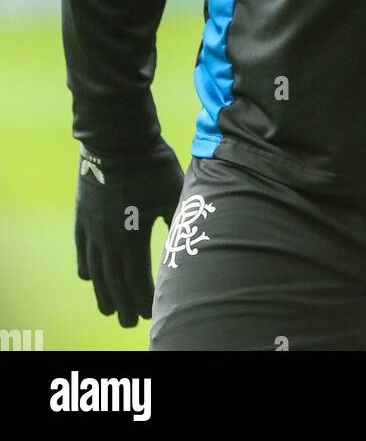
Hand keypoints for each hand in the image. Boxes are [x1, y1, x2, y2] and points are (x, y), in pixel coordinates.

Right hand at [75, 136, 184, 326]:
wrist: (117, 138)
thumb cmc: (151, 163)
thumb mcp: (173, 191)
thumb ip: (178, 220)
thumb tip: (187, 242)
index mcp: (132, 235)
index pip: (136, 278)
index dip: (143, 298)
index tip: (150, 312)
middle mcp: (108, 238)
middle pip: (114, 281)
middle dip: (123, 303)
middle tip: (128, 322)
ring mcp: (92, 228)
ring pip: (95, 270)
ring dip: (102, 293)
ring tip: (108, 309)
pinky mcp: (82, 215)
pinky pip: (81, 249)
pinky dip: (85, 267)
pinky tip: (88, 278)